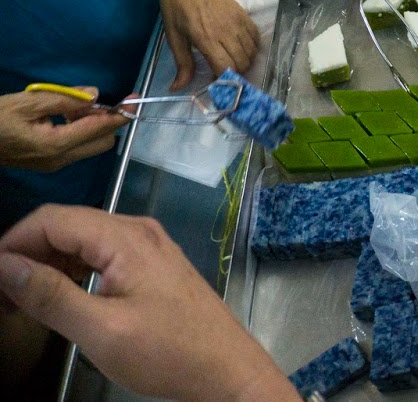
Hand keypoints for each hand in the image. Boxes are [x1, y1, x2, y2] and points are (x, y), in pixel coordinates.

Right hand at [0, 91, 126, 171]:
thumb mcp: (30, 101)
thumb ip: (66, 98)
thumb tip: (95, 95)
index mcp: (56, 144)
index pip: (100, 129)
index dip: (120, 113)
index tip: (135, 99)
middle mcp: (60, 159)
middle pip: (103, 142)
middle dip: (106, 121)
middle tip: (89, 102)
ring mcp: (55, 164)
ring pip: (91, 145)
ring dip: (92, 125)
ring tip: (72, 107)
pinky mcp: (49, 163)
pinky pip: (77, 147)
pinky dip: (80, 131)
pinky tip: (64, 117)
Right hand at [0, 206, 298, 401]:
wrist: (225, 368)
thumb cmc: (167, 352)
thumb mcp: (100, 329)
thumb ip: (50, 295)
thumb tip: (4, 265)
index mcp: (125, 238)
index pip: (52, 219)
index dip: (13, 243)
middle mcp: (137, 231)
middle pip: (66, 225)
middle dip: (27, 254)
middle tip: (2, 296)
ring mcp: (148, 246)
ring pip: (82, 240)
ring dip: (47, 264)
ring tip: (21, 302)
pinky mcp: (151, 265)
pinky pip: (101, 254)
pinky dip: (72, 271)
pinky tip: (58, 298)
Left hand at [159, 0, 256, 90]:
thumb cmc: (175, 7)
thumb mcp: (173, 37)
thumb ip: (182, 63)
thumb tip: (179, 88)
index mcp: (206, 38)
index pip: (226, 68)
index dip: (223, 81)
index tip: (215, 84)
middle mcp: (226, 31)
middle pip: (242, 63)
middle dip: (234, 75)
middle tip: (222, 74)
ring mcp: (238, 22)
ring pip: (252, 52)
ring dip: (244, 62)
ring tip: (231, 62)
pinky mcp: (244, 14)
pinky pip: (256, 37)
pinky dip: (252, 48)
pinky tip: (240, 49)